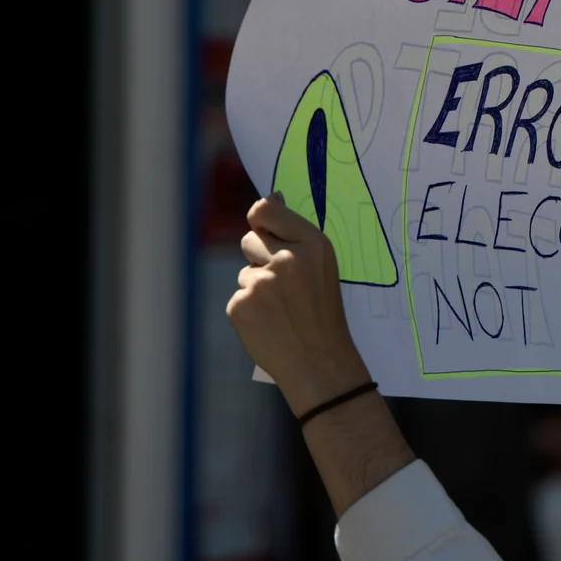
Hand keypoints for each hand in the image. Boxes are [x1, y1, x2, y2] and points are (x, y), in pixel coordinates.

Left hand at [228, 194, 372, 417]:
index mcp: (312, 244)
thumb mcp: (322, 265)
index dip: (261, 219)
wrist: (320, 363)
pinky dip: (249, 310)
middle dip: (260, 257)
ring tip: (282, 310)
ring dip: (257, 287)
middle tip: (285, 286)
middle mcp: (287, 259)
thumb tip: (271, 197)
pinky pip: (237, 296)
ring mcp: (261, 283)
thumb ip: (294, 232)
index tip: (266, 230)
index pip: (266, 209)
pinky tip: (269, 324)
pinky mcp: (241, 305)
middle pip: (249, 239)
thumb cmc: (322, 312)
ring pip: (244, 272)